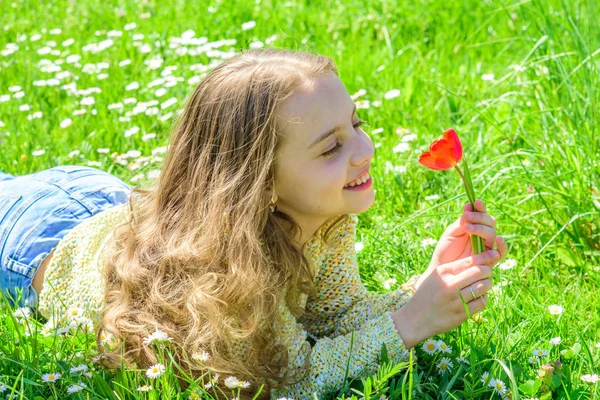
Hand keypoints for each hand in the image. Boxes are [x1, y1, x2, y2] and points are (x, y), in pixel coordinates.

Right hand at [391, 246, 507, 348]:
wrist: (416, 319)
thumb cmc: (428, 294)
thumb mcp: (435, 276)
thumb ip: (454, 269)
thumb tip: (480, 261)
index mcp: (443, 272)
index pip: (470, 261)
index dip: (485, 257)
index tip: (493, 255)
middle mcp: (449, 285)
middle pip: (480, 272)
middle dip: (487, 271)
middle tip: (486, 273)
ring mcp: (456, 301)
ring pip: (483, 287)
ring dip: (487, 284)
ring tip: (482, 284)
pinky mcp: (462, 314)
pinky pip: (482, 302)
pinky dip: (483, 298)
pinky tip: (477, 297)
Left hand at [416, 199, 505, 288]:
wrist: (441, 270)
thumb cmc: (445, 252)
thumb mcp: (451, 233)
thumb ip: (461, 222)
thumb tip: (469, 206)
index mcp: (474, 228)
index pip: (482, 215)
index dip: (481, 208)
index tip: (476, 202)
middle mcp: (482, 237)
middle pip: (490, 223)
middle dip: (479, 218)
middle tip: (466, 217)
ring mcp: (487, 248)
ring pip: (493, 234)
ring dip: (482, 228)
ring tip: (469, 227)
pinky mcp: (489, 261)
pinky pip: (500, 253)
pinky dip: (502, 246)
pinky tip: (498, 239)